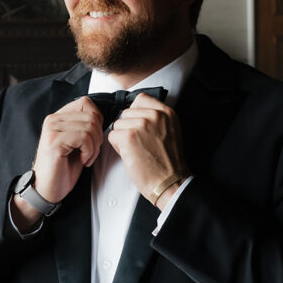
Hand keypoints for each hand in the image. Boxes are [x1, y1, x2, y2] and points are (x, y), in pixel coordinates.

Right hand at [10, 97, 103, 232]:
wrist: (47, 190)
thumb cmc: (63, 169)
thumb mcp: (77, 143)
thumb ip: (86, 127)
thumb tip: (103, 118)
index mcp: (58, 117)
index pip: (86, 103)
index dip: (97, 120)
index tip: (93, 139)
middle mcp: (52, 119)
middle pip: (91, 116)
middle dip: (98, 136)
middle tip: (91, 152)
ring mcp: (52, 129)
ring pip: (90, 127)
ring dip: (94, 146)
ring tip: (86, 158)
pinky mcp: (54, 141)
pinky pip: (84, 138)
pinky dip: (89, 151)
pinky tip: (82, 160)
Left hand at [108, 93, 188, 208]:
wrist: (170, 182)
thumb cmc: (168, 161)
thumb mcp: (171, 131)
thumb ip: (157, 117)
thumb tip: (136, 110)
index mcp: (166, 112)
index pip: (140, 99)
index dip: (135, 114)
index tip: (139, 127)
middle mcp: (155, 115)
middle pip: (126, 113)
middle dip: (128, 128)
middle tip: (140, 144)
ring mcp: (142, 124)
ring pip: (117, 124)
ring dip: (122, 138)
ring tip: (136, 150)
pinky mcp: (129, 137)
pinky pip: (112, 135)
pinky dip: (117, 147)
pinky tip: (130, 155)